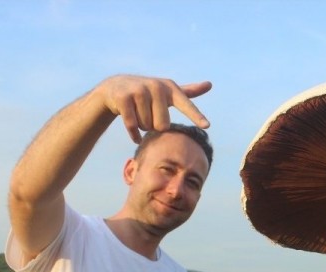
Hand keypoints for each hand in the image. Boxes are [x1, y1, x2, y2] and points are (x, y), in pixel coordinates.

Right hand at [95, 75, 211, 142]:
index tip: (207, 126)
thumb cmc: (149, 94)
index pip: (186, 106)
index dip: (196, 116)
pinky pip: (133, 125)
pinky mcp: (124, 98)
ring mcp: (139, 91)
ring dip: (142, 125)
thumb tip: (210, 84)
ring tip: (137, 113)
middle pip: (163, 126)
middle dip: (154, 125)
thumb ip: (189, 91)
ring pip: (147, 126)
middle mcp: (156, 87)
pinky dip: (134, 134)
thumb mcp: (169, 92)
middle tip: (148, 113)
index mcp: (170, 88)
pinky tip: (133, 132)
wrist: (115, 87)